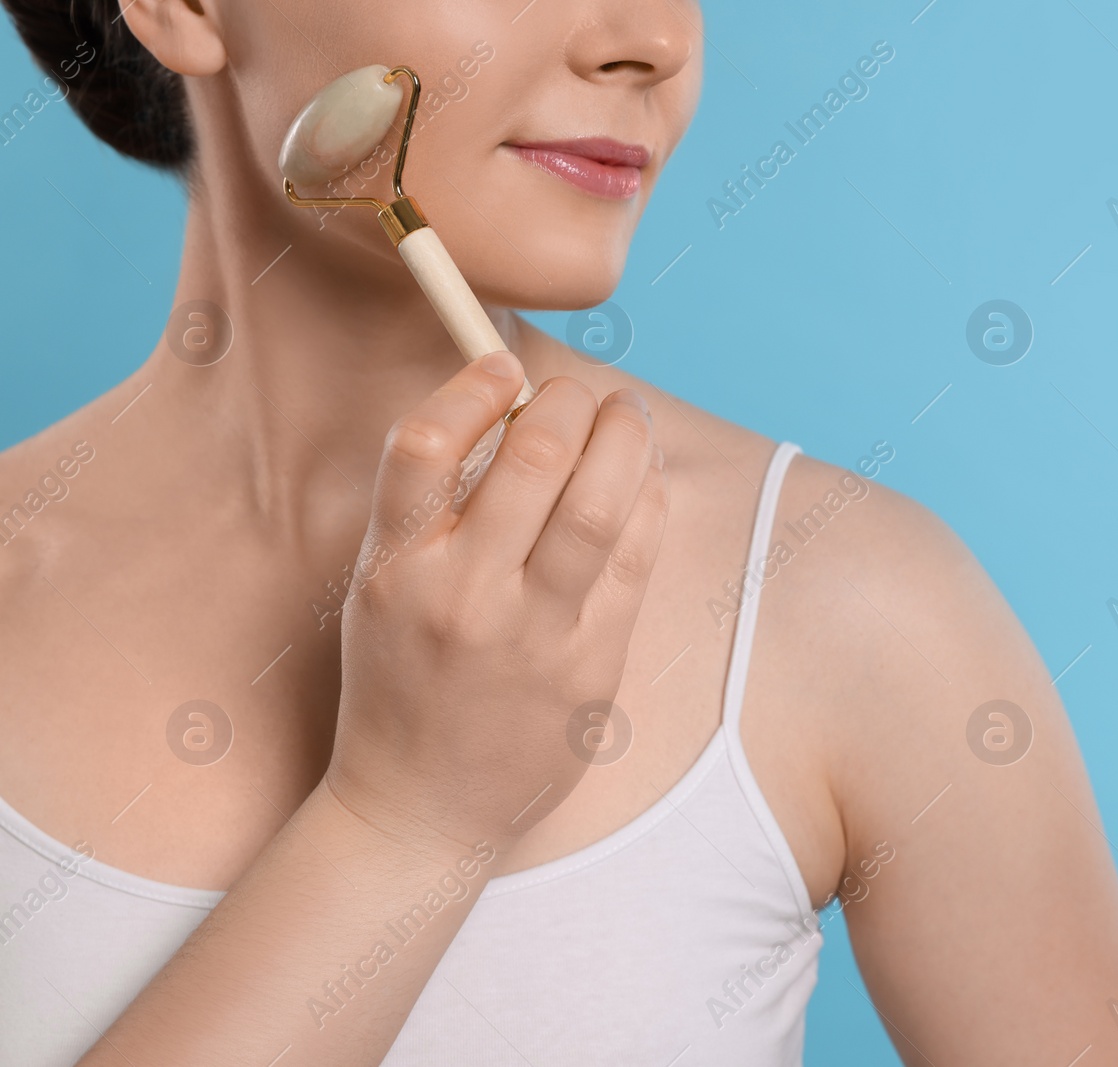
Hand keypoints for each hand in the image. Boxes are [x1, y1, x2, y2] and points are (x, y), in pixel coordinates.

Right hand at [323, 351, 668, 854]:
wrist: (420, 812)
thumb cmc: (401, 688)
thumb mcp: (381, 593)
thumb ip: (428, 512)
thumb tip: (505, 411)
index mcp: (394, 570)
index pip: (422, 444)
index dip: (472, 385)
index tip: (502, 365)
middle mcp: (462, 597)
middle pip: (532, 458)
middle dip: (570, 402)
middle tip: (582, 394)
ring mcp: (533, 635)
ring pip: (599, 503)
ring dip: (625, 439)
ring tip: (628, 418)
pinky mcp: (591, 664)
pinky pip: (635, 558)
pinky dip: (648, 502)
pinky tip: (645, 483)